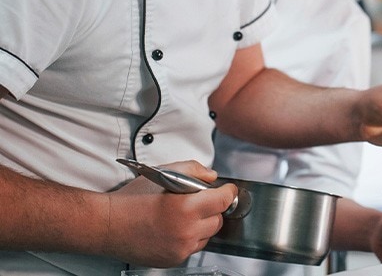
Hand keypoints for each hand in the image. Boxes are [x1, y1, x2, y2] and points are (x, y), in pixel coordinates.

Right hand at [105, 160, 236, 266]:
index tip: (226, 189)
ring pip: (208, 234)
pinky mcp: (175, 259)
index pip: (224, 200)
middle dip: (212, 208)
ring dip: (202, 224)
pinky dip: (190, 237)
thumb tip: (212, 177)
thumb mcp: (164, 172)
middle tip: (197, 201)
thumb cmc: (132, 199)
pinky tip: (174, 228)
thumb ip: (194, 170)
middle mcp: (186, 231)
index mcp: (186, 207)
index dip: (227, 192)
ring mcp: (181, 248)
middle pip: (219, 219)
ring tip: (182, 216)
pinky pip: (194, 247)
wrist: (107, 225)